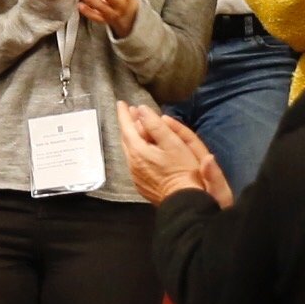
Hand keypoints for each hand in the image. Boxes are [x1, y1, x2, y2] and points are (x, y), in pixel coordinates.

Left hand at [116, 104, 231, 205]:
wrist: (183, 201)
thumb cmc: (182, 170)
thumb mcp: (172, 143)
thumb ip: (155, 125)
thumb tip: (141, 110)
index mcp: (138, 151)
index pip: (127, 128)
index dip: (124, 114)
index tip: (121, 103)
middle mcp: (132, 164)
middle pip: (126, 140)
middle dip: (129, 124)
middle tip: (132, 112)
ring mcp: (135, 175)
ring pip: (130, 151)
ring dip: (133, 138)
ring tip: (140, 128)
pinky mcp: (141, 184)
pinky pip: (135, 162)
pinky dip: (138, 151)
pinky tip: (146, 150)